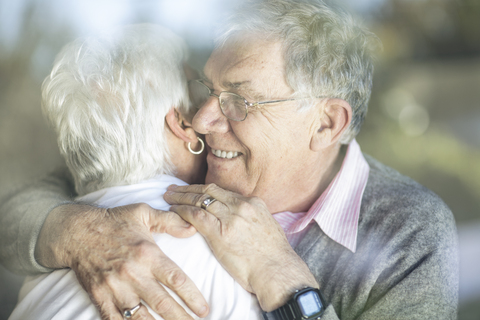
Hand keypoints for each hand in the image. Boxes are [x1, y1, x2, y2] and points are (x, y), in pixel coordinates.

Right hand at [35, 203, 209, 319]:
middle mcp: (133, 273)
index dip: (192, 297)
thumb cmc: (113, 221)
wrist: (75, 231)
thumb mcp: (143, 213)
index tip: (204, 309)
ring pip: (140, 317)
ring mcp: (115, 287)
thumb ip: (169, 221)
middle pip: (163, 303)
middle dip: (182, 318)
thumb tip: (192, 228)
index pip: (176, 280)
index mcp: (147, 253)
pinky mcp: (99, 297)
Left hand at [164, 184, 317, 311]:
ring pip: (200, 200)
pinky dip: (182, 211)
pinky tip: (173, 210)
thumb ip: (250, 218)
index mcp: (253, 202)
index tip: (192, 189)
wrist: (277, 271)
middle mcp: (241, 205)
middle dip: (188, 188)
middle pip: (208, 191)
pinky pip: (196, 215)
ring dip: (181, 197)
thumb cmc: (273, 256)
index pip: (222, 190)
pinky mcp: (221, 233)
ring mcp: (231, 217)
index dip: (203, 189)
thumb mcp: (266, 227)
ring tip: (168, 196)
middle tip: (173, 188)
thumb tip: (239, 220)